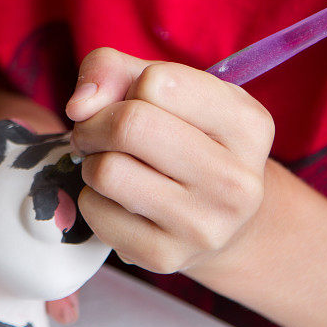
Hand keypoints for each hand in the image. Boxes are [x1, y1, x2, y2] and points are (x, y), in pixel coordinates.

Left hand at [65, 47, 274, 275]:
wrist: (221, 217)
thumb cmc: (186, 134)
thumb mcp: (167, 85)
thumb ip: (114, 69)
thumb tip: (79, 105)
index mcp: (248, 124)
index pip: (158, 82)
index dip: (132, 86)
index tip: (137, 100)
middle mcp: (236, 180)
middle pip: (130, 126)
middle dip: (96, 121)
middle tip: (97, 129)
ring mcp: (203, 226)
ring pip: (107, 171)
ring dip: (92, 159)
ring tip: (112, 160)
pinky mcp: (164, 258)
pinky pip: (95, 211)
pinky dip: (92, 196)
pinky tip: (119, 197)